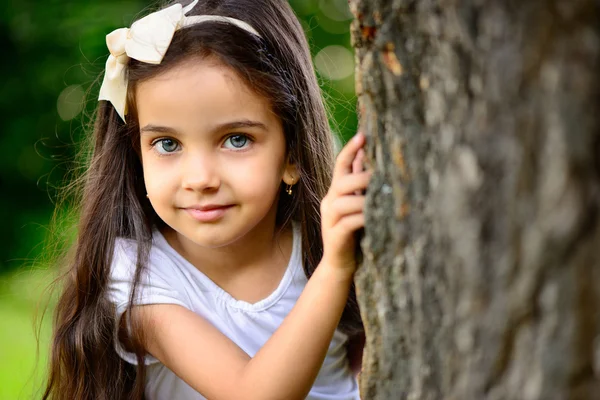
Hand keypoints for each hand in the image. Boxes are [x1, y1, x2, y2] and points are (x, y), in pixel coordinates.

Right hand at [320, 132, 371, 274]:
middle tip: (381, 174)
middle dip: (362, 176)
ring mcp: (330, 219)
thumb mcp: (359, 206)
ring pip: (345, 201)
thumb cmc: (355, 233)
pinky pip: (350, 222)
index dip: (351, 150)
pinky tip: (376, 217)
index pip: (340, 165)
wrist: (340, 265)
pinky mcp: (335, 235)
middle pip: (342, 182)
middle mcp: (329, 202)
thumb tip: (371, 159)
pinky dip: (364, 217)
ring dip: (364, 198)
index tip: (363, 135)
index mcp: (335, 193)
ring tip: (382, 196)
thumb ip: (362, 185)